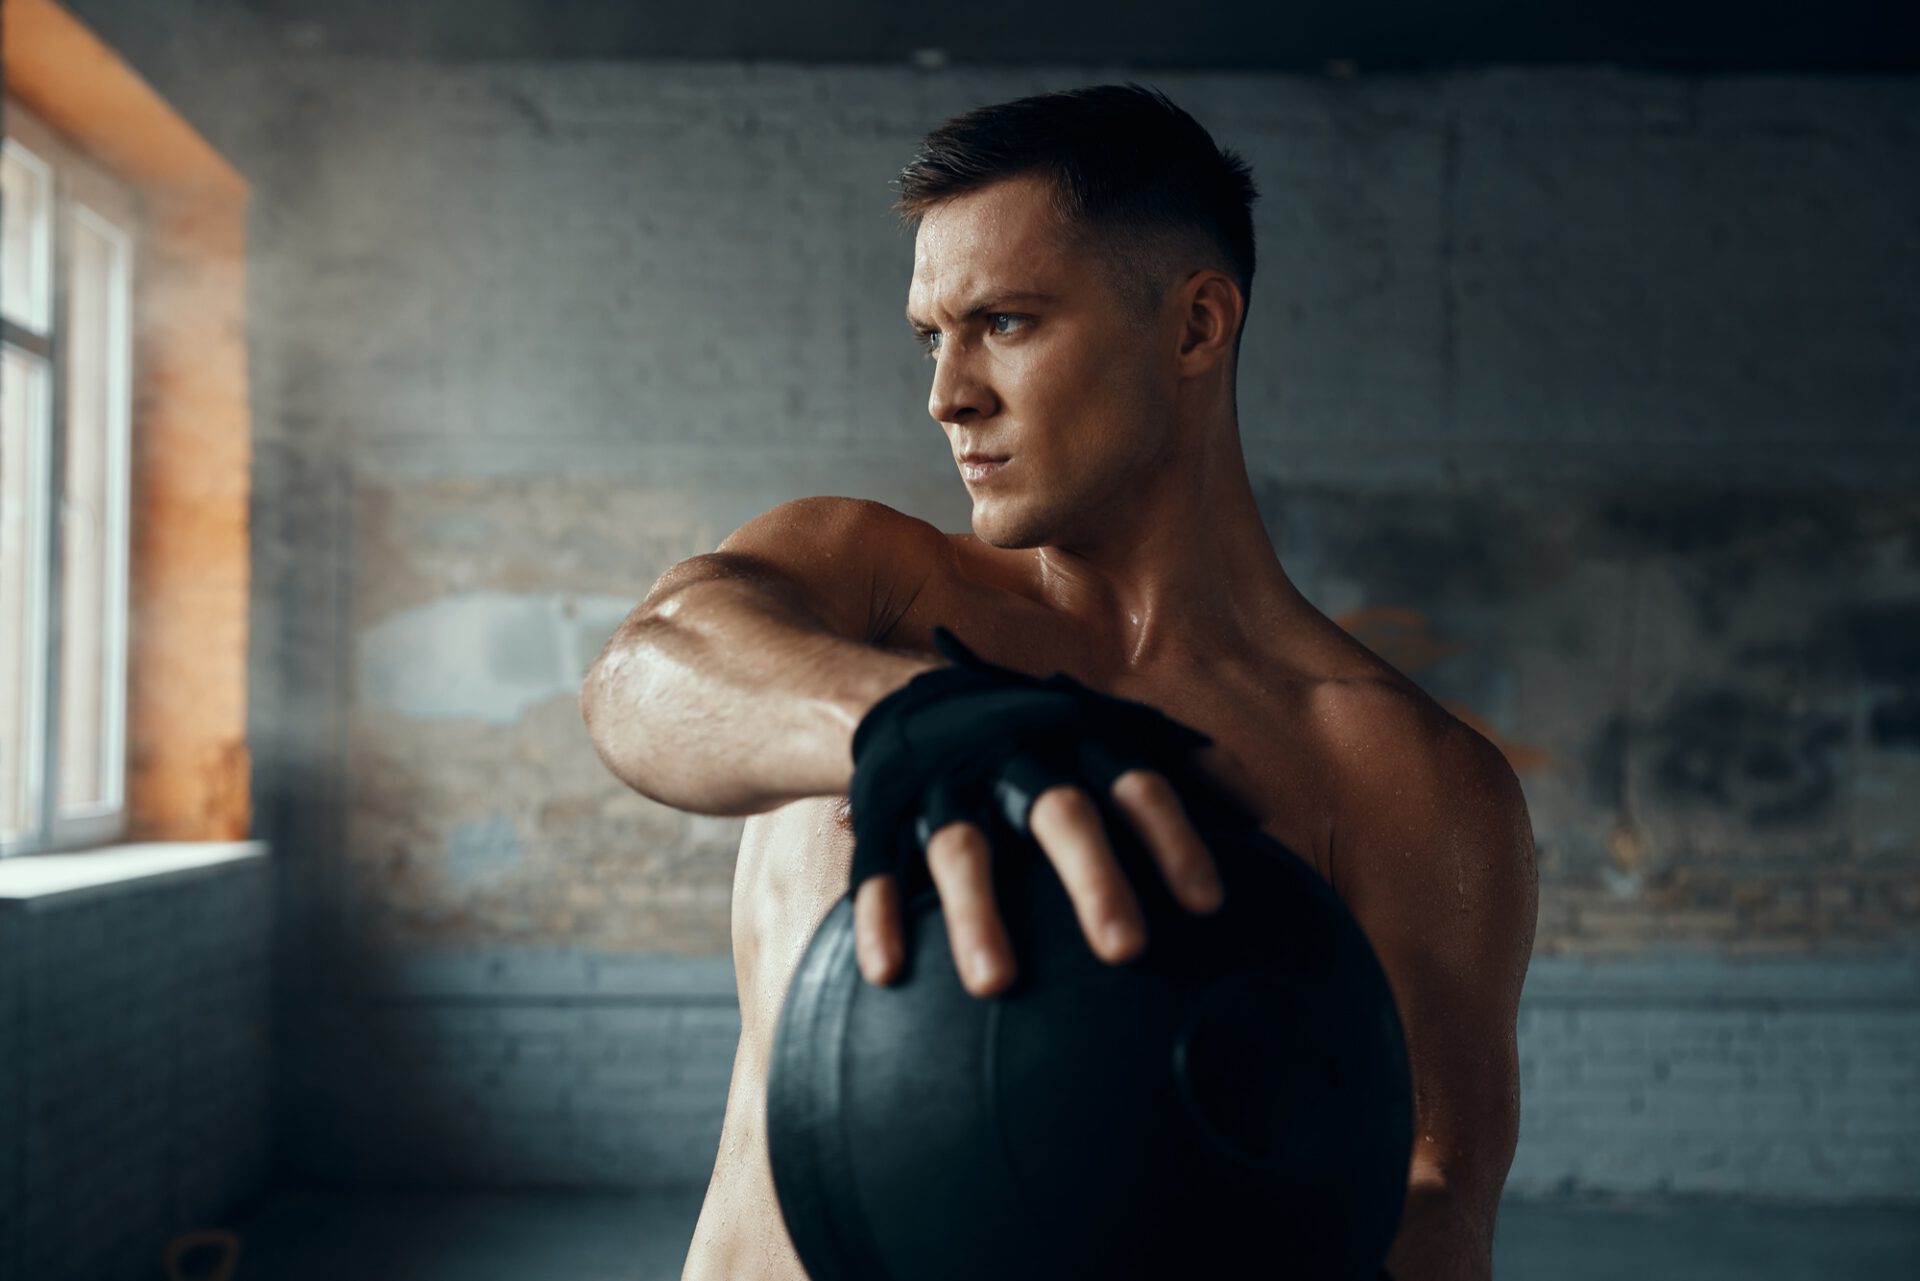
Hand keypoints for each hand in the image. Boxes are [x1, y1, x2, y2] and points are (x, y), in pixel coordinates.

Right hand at [853, 742, 1263, 996]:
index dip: (1174, 839)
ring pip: (961, 847)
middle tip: (1130, 950)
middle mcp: (1011, 760)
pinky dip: (880, 916)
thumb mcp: (1099, 735)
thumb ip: (1175, 766)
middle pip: (1059, 813)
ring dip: (976, 913)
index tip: (1210, 904)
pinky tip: (886, 973)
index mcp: (1072, 742)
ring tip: (996, 984)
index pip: (1136, 783)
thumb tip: (1261, 810)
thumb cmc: (1029, 735)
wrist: (903, 695)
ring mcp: (943, 788)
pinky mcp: (881, 817)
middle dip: (1094, 879)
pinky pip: (877, 868)